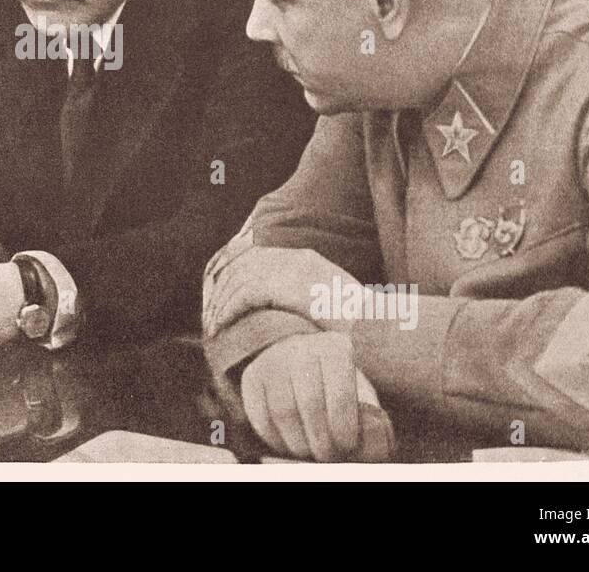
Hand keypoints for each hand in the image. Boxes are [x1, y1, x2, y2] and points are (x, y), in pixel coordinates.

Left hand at [205, 246, 358, 334]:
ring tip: (212, 324)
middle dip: (223, 288)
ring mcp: (290, 270)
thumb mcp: (329, 303)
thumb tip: (289, 310)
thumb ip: (305, 299)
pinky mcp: (283, 287)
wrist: (377, 330)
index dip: (235, 275)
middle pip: (244, 265)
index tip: (223, 295)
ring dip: (221, 303)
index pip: (257, 258)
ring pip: (239, 281)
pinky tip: (219, 326)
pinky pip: (243, 296)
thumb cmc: (360, 326)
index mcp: (306, 258)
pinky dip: (227, 311)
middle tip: (211, 311)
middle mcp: (296, 258)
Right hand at [241, 332, 362, 461]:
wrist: (301, 361)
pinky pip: (260, 416)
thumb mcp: (359, 395)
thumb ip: (369, 420)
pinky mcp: (251, 376)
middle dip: (321, 440)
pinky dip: (275, 439)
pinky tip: (289, 444)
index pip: (340, 395)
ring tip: (310, 451)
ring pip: (282, 412)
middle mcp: (301, 347)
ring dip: (298, 443)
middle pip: (310, 405)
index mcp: (335, 348)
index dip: (344, 427)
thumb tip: (370, 449)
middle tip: (328, 456)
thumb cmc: (337, 388)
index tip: (347, 446)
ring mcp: (272, 360)